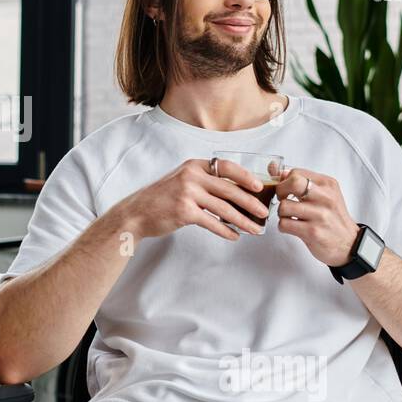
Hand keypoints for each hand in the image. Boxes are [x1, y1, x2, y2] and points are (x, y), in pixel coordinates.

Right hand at [111, 158, 269, 241]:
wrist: (137, 213)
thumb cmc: (162, 199)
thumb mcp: (183, 181)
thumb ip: (204, 182)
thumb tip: (235, 193)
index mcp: (194, 165)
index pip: (226, 167)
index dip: (246, 177)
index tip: (259, 187)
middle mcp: (191, 176)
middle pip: (229, 189)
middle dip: (250, 203)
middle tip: (264, 213)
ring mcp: (187, 193)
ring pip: (224, 208)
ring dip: (243, 221)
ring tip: (255, 229)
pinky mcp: (184, 211)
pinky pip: (212, 222)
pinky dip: (226, 230)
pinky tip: (234, 235)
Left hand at [274, 166, 360, 266]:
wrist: (349, 244)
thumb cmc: (333, 218)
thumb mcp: (324, 194)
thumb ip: (301, 180)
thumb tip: (274, 167)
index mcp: (328, 184)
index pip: (296, 173)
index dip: (284, 182)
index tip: (286, 191)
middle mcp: (326, 197)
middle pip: (292, 183)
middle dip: (280, 191)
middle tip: (283, 200)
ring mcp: (320, 215)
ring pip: (284, 206)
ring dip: (281, 213)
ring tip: (290, 217)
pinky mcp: (313, 232)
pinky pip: (284, 224)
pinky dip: (283, 226)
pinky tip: (292, 227)